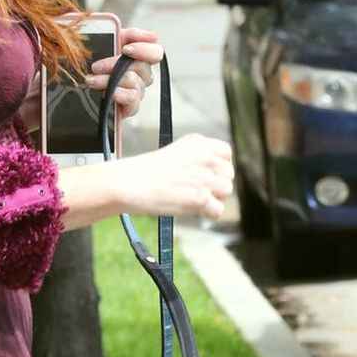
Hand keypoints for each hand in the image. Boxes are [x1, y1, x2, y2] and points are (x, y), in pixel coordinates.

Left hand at [86, 27, 161, 120]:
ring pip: (134, 83)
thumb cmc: (85, 62)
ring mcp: (136, 91)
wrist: (71, 92)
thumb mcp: (95, 42)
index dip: (145, 48)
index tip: (125, 48)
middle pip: (143, 66)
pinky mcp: (129, 108)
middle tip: (96, 66)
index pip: (155, 51)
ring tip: (90, 80)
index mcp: (137, 55)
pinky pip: (133, 101)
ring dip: (110, 80)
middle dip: (117, 64)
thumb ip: (111, 31)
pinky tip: (108, 94)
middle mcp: (141, 74)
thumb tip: (120, 28)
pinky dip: (121, 95)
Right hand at [110, 133, 232, 221]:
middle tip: (193, 191)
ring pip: (226, 192)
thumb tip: (214, 176)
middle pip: (228, 175)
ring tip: (191, 200)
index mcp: (198, 142)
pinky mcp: (200, 197)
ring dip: (213, 199)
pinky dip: (207, 214)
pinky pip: (217, 210)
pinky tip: (192, 210)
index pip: (226, 153)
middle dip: (215, 185)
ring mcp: (204, 177)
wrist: (128, 183)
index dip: (218, 167)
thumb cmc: (145, 172)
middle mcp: (206, 157)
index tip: (205, 175)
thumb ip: (197, 159)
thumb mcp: (175, 154)